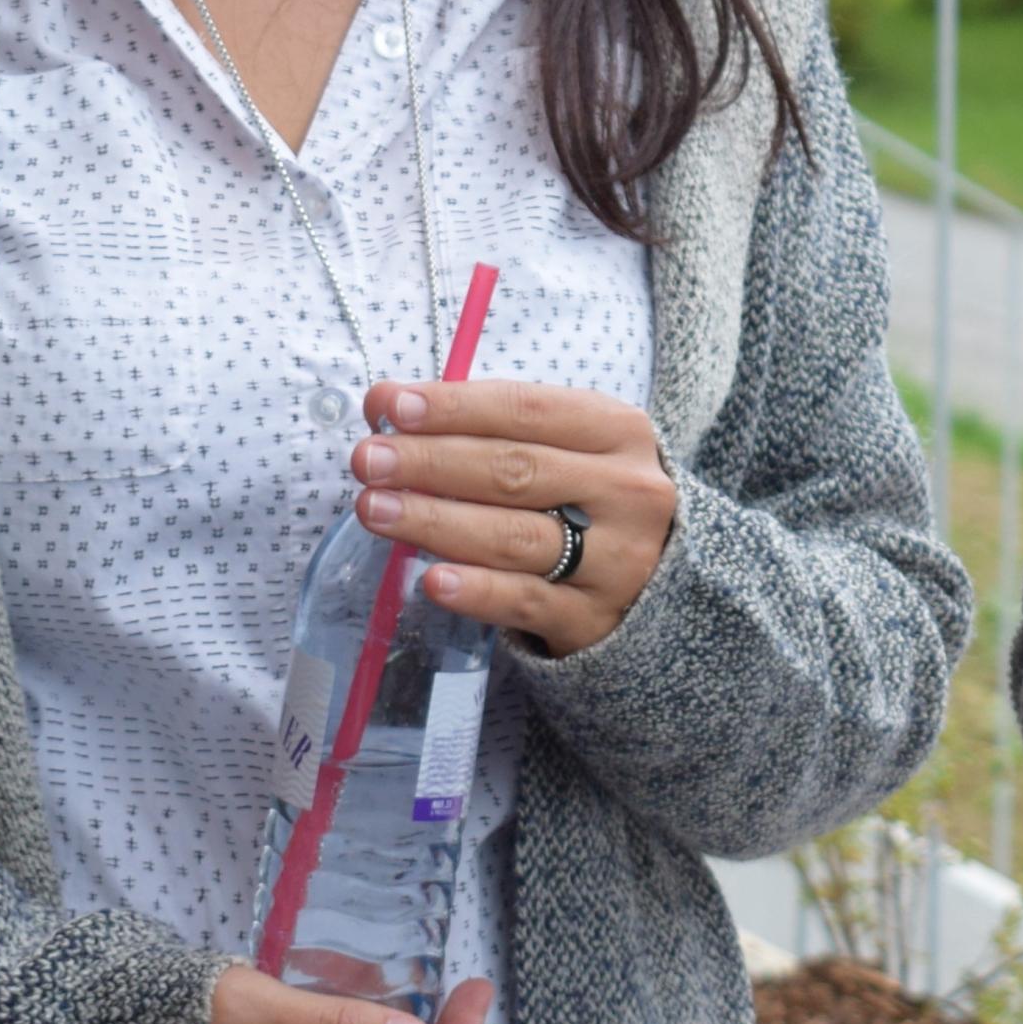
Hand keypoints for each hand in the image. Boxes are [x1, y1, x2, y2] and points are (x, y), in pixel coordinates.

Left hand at [354, 380, 677, 653]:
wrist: (654, 575)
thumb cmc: (587, 495)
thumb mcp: (565, 445)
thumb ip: (489, 427)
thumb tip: (389, 406)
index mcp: (619, 430)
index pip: (528, 410)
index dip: (455, 407)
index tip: (390, 405)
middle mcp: (627, 491)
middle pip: (516, 471)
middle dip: (432, 462)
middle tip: (368, 460)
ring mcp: (616, 559)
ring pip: (515, 537)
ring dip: (437, 522)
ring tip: (375, 509)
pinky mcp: (593, 618)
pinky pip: (526, 602)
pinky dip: (476, 590)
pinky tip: (431, 580)